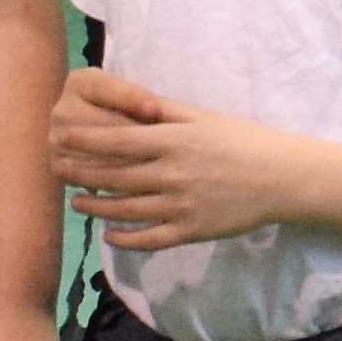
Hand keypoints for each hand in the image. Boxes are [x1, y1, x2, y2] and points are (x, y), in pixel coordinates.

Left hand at [54, 64, 290, 251]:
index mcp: (174, 142)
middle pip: (113, 176)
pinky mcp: (190, 231)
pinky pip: (148, 239)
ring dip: (95, 206)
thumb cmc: (245, 141)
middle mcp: (172, 174)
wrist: (283, 178)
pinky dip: (124, 238)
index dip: (85, 139)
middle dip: (80, 172)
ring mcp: (180, 206)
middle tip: (58, 168)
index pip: (117, 140)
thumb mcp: (205, 117)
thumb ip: (166, 112)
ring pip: (124, 209)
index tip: (62, 137)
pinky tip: (109, 234)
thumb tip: (131, 102)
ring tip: (77, 201)